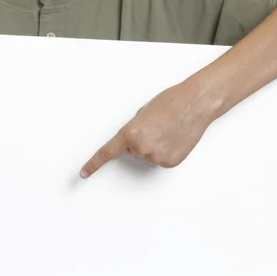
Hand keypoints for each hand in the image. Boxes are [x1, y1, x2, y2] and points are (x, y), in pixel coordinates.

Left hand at [80, 77, 215, 178]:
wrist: (194, 104)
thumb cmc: (170, 102)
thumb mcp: (143, 112)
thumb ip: (133, 129)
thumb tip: (133, 143)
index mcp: (130, 132)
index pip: (107, 152)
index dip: (94, 164)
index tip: (83, 173)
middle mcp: (141, 148)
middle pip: (133, 150)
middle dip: (140, 140)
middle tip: (155, 126)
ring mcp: (156, 157)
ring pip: (148, 155)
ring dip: (154, 145)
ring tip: (168, 130)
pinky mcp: (169, 162)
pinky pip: (161, 159)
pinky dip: (166, 151)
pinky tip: (174, 138)